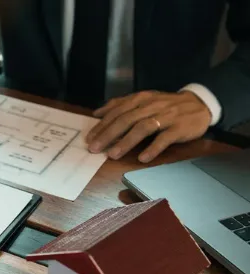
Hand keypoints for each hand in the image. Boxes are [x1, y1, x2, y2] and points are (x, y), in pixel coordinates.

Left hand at [86, 90, 211, 162]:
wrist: (200, 103)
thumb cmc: (166, 105)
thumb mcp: (143, 100)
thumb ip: (121, 105)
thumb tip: (97, 112)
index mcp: (141, 98)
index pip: (117, 111)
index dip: (102, 125)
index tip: (89, 138)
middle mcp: (151, 105)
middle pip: (126, 119)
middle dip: (108, 134)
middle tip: (95, 148)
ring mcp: (166, 116)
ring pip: (143, 128)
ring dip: (126, 142)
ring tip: (112, 154)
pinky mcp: (180, 127)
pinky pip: (165, 138)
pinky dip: (153, 148)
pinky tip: (142, 158)